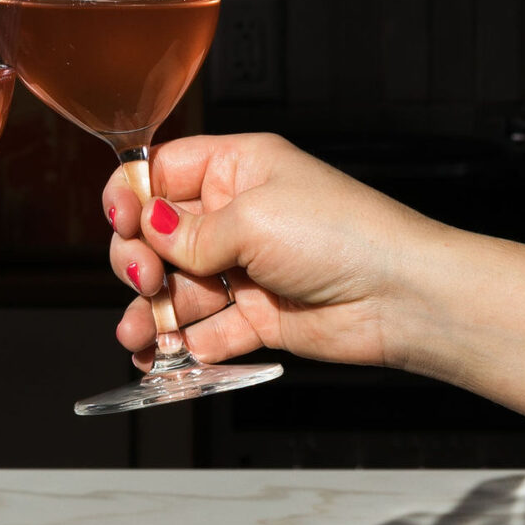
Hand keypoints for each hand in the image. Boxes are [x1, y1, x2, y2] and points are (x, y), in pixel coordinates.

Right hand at [104, 132, 427, 370]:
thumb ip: (190, 232)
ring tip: (140, 334)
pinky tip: (161, 356)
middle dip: (140, 259)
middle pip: (160, 236)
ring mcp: (247, 267)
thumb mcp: (253, 217)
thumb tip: (146, 229)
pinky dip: (182, 345)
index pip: (162, 173)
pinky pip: (207, 330)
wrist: (401, 296)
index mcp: (238, 168)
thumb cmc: (344, 234)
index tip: (123, 222)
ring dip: (152, 312)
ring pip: (179, 288)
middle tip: (146, 280)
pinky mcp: (259, 315)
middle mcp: (238, 214)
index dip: (133, 197)